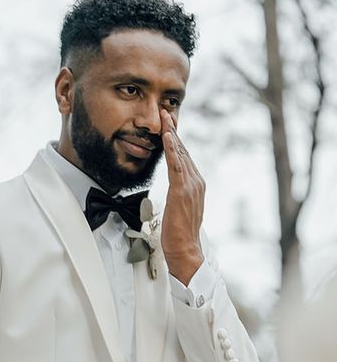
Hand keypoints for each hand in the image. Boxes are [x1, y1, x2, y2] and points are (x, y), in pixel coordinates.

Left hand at [160, 109, 204, 284]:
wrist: (185, 249)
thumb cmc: (178, 233)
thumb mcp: (179, 207)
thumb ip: (177, 193)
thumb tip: (172, 187)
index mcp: (195, 184)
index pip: (184, 157)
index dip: (176, 140)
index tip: (169, 124)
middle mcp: (196, 181)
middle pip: (183, 150)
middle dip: (174, 130)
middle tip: (166, 112)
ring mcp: (191, 185)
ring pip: (181, 154)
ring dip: (172, 134)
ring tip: (166, 117)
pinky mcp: (182, 191)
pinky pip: (177, 166)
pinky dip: (173, 150)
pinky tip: (168, 138)